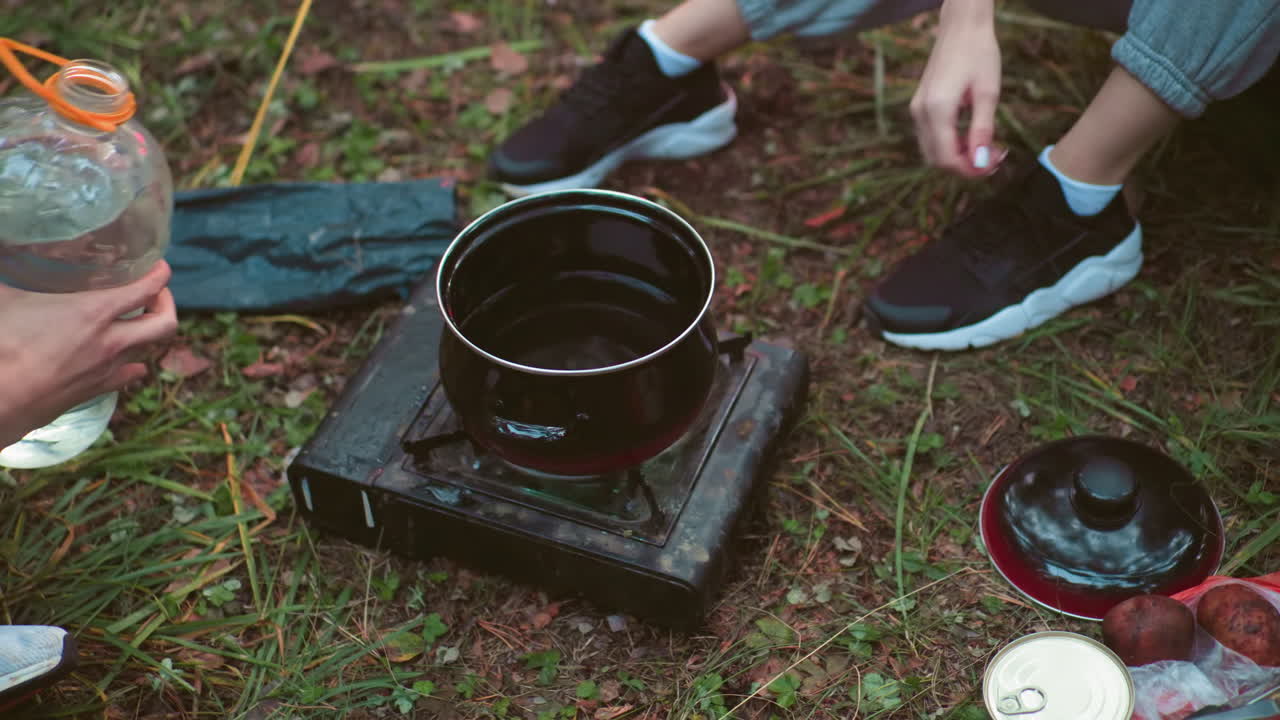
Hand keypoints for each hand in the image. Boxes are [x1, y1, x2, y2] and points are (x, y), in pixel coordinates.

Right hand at [0, 261, 177, 447]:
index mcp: (94, 312)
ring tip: (136, 322)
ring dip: (148, 333)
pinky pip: (130, 375)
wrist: (1, 399)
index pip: (145, 290)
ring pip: (149, 349)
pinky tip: (129, 361)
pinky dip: (134, 365)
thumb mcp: (4, 298)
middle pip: (165, 324)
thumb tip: (4, 254)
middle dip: (166, 304)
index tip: (160, 268)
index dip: (160, 276)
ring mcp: (108, 368)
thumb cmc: (2, 344)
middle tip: (155, 294)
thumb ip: (10, 278)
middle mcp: (111, 341)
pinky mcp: (98, 389)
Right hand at [911, 0, 1003, 176]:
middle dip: (964, 166)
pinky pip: (931, 137)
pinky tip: (971, 136)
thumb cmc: (979, 53)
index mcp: (937, 110)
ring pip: (933, 151)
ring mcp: (917, 110)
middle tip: (993, 158)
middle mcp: (921, 113)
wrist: (961, 27)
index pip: (947, 158)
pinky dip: (950, 145)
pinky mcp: (920, 106)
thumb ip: (982, 130)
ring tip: (985, 147)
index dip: (970, 170)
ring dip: (958, 157)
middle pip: (937, 159)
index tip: (993, 165)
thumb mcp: (988, 92)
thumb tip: (981, 162)